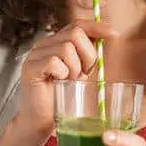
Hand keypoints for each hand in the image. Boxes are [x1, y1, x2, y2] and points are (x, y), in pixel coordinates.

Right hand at [16, 20, 119, 135]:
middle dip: (88, 55)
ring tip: (69, 81)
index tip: (115, 35)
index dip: (97, 27)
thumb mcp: (81, 71)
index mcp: (56, 42)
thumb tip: (109, 35)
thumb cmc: (62, 96)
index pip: (78, 25)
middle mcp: (44, 44)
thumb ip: (88, 54)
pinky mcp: (30, 68)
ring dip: (75, 68)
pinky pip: (54, 62)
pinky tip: (58, 83)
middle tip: (83, 74)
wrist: (43, 120)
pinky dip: (62, 74)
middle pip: (75, 33)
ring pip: (66, 48)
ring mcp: (35, 55)